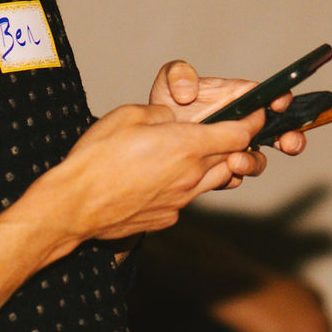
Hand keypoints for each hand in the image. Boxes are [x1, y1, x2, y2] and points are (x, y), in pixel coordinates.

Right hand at [42, 63, 266, 240]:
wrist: (73, 206)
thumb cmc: (96, 158)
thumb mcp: (128, 115)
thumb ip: (160, 114)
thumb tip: (170, 119)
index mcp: (186, 146)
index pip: (239, 134)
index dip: (253, 121)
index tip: (257, 113)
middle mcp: (191, 176)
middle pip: (230, 158)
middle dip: (232, 144)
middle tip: (222, 131)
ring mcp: (181, 201)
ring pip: (211, 181)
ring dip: (210, 166)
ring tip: (186, 155)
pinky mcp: (167, 218)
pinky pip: (186, 198)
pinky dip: (182, 186)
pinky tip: (157, 179)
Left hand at [146, 60, 331, 163]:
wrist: (151, 136)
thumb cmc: (165, 102)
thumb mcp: (168, 79)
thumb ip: (178, 74)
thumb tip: (188, 92)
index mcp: (239, 98)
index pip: (270, 96)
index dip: (280, 99)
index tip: (278, 105)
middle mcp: (243, 124)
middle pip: (279, 132)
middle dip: (291, 139)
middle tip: (287, 143)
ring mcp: (234, 148)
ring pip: (258, 158)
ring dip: (254, 162)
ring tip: (236, 161)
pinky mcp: (221, 168)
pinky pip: (235, 176)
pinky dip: (233, 177)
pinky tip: (223, 173)